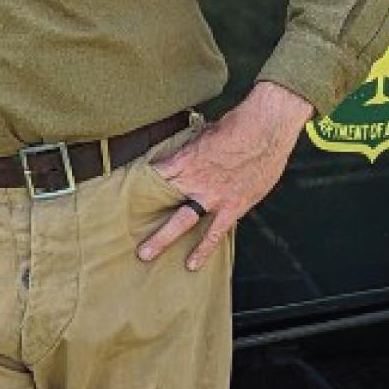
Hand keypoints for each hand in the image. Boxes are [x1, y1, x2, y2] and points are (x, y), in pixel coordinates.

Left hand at [135, 81, 313, 271]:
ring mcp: (212, 196)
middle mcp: (193, 180)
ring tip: (146, 255)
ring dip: (163, 238)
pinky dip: (204, 247)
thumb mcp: (204, 133)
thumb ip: (190, 148)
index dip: (139, 187)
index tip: (126, 196)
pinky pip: (216, 232)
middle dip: (140, 214)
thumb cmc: (237, 125)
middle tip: (122, 223)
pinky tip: (193, 263)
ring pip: (182, 221)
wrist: (266, 128)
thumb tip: (182, 152)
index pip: (153, 177)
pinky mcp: (233, 206)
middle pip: (160, 202)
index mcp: (183, 160)